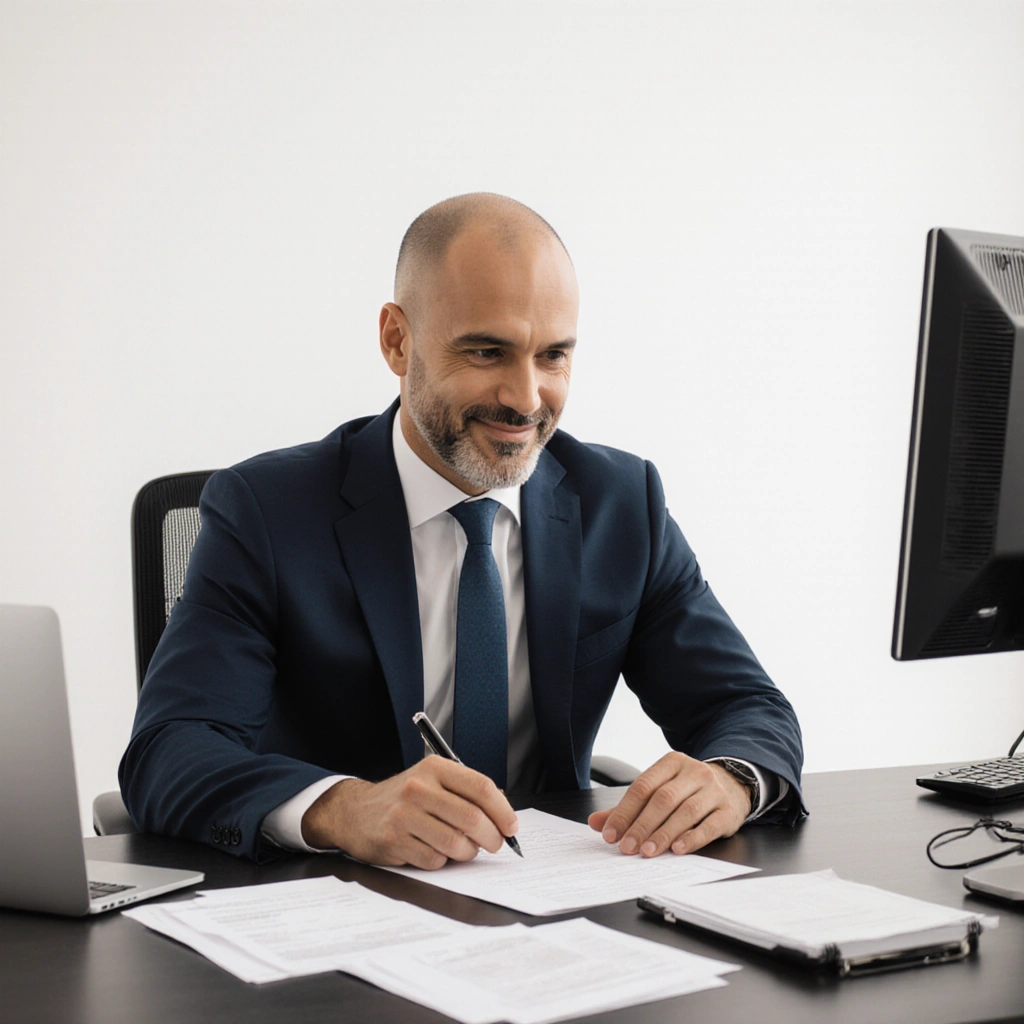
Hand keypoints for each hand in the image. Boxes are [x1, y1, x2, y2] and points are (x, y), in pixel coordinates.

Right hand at [300, 757, 518, 869]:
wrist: (356, 811)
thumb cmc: (404, 798)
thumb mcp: (432, 781)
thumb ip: (466, 792)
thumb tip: (504, 814)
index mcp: (434, 768)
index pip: (481, 787)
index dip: (503, 811)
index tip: (512, 827)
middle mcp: (419, 787)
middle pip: (472, 818)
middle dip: (492, 838)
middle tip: (495, 844)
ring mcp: (404, 814)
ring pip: (456, 843)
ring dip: (468, 852)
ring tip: (464, 849)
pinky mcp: (393, 840)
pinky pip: (435, 860)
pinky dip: (442, 861)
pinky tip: (434, 850)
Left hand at [588, 752, 750, 856]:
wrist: (732, 785)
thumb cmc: (687, 790)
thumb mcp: (660, 789)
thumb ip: (628, 806)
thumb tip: (596, 823)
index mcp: (671, 763)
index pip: (643, 786)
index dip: (624, 811)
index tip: (611, 833)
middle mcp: (693, 772)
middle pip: (662, 799)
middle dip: (642, 825)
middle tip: (627, 847)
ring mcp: (713, 791)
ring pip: (685, 812)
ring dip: (663, 834)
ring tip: (648, 852)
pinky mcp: (728, 811)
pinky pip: (709, 826)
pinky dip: (692, 838)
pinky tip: (678, 849)